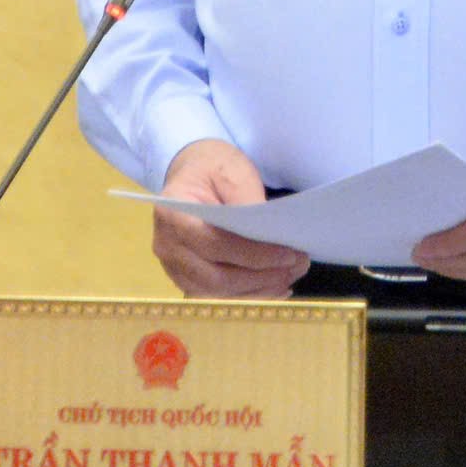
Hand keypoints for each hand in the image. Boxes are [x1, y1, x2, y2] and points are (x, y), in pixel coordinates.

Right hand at [152, 139, 310, 298]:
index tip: (288, 254)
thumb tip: (270, 237)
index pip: (213, 244)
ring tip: (290, 276)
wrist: (194, 173)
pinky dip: (248, 296)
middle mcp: (167, 246)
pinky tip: (275, 287)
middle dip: (260, 277)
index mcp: (173, 214)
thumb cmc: (213, 169)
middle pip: (215, 278)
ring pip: (217, 294)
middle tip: (297, 266)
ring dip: (257, 291)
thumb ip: (248, 203)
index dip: (252, 254)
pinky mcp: (187, 279)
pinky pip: (218, 297)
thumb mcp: (233, 172)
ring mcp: (173, 268)